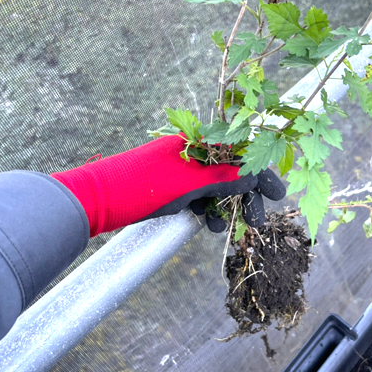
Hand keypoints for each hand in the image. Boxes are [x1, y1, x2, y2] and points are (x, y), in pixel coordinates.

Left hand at [51, 135, 285, 236]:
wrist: (94, 200)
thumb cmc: (142, 186)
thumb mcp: (190, 184)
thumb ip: (225, 179)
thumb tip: (256, 176)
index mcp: (195, 143)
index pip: (239, 153)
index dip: (260, 173)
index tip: (277, 194)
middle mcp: (189, 153)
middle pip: (228, 172)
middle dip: (247, 196)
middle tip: (260, 220)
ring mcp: (177, 171)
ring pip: (213, 187)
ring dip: (228, 206)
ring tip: (239, 228)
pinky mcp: (167, 189)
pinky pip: (197, 197)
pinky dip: (207, 210)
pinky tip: (212, 226)